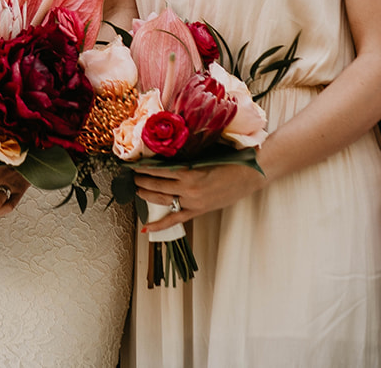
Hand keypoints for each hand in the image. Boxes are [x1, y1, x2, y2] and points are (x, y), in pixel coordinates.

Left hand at [134, 162, 264, 234]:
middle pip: (157, 185)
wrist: (249, 175)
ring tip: (137, 189)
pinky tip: (147, 228)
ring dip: (147, 195)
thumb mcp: (204, 153)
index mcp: (190, 171)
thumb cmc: (229, 160)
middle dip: (141, 180)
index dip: (143, 167)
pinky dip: (160, 224)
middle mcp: (189, 188)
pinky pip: (175, 219)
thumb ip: (185, 155)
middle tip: (131, 176)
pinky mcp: (198, 211)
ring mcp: (193, 202)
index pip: (158, 169)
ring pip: (163, 200)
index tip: (132, 164)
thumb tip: (165, 152)